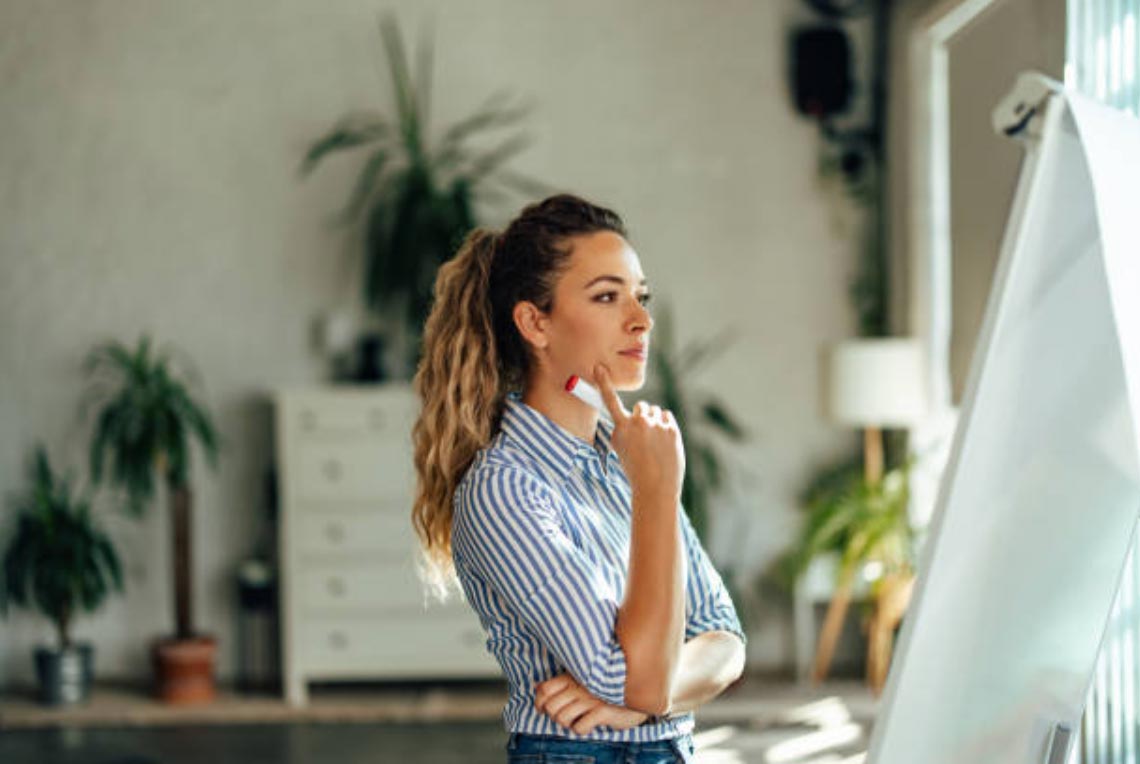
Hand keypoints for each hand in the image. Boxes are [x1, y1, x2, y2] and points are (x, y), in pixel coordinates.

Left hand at [535, 672, 649, 734]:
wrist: (636, 688)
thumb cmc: (603, 686)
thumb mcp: (580, 679)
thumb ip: (559, 683)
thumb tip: (536, 687)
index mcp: (572, 676)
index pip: (544, 689)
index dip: (540, 702)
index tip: (544, 708)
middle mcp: (579, 686)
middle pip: (551, 707)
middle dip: (554, 716)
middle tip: (564, 715)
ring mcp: (590, 698)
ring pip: (562, 718)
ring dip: (567, 724)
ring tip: (576, 720)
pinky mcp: (602, 711)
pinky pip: (579, 727)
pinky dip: (580, 729)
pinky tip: (589, 723)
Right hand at [593, 363, 684, 503]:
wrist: (655, 488)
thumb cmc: (636, 469)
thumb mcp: (621, 450)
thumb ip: (623, 431)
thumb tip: (631, 416)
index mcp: (621, 429)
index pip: (609, 402)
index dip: (603, 383)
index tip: (599, 367)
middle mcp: (638, 423)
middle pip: (642, 407)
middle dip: (644, 417)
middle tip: (645, 437)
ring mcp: (656, 425)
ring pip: (655, 411)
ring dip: (655, 422)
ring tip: (654, 444)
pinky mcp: (671, 429)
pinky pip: (666, 417)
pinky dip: (665, 426)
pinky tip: (663, 442)